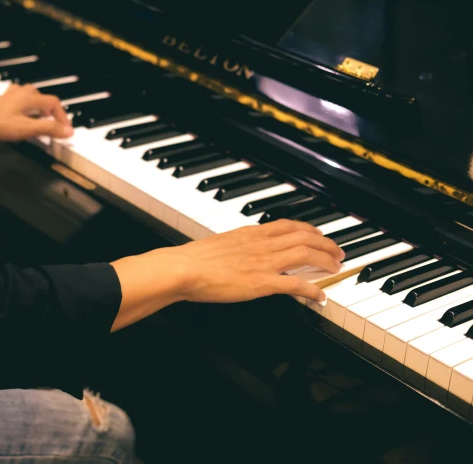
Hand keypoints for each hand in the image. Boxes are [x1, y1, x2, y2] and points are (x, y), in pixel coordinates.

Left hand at [0, 84, 73, 141]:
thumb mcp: (26, 128)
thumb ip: (48, 129)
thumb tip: (68, 131)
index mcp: (30, 97)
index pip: (54, 103)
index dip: (63, 117)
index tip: (66, 131)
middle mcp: (21, 94)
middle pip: (43, 99)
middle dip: (52, 112)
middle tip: (56, 126)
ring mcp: (9, 99)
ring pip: (30, 101)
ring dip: (38, 112)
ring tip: (42, 123)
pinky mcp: (0, 107)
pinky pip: (19, 107)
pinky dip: (25, 114)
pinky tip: (21, 122)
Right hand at [169, 219, 343, 302]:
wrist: (184, 268)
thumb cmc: (194, 260)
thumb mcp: (219, 244)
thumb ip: (235, 245)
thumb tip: (240, 251)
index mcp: (250, 233)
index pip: (287, 225)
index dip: (308, 229)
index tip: (317, 233)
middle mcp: (261, 244)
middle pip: (304, 237)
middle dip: (326, 243)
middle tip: (337, 251)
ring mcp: (263, 262)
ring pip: (306, 255)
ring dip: (326, 261)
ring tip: (336, 268)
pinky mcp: (262, 282)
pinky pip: (296, 284)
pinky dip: (312, 289)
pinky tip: (321, 296)